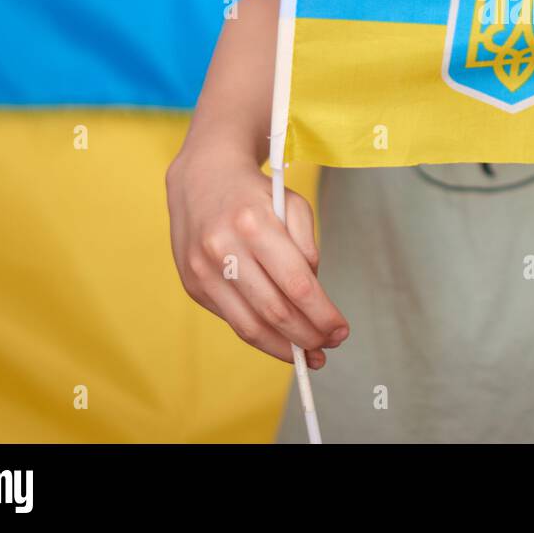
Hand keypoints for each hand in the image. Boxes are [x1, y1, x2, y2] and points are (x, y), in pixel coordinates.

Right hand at [166, 146, 348, 368]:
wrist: (202, 177)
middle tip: (329, 347)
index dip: (322, 314)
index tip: (341, 330)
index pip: (297, 284)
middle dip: (307, 336)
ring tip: (308, 355)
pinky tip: (280, 339)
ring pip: (248, 325)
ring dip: (283, 348)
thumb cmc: (256, 194)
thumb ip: (308, 250)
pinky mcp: (192, 284)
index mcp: (254, 223)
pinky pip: (231, 319)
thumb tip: (314, 299)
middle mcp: (223, 248)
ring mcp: (202, 269)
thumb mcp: (293, 205)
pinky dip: (259, 334)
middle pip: (274, 310)